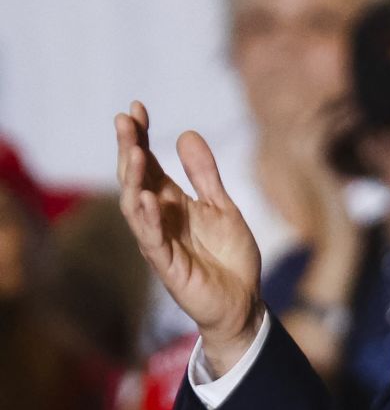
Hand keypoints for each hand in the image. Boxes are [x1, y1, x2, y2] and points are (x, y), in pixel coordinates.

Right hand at [115, 100, 263, 376]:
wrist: (243, 301)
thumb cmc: (228, 256)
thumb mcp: (222, 206)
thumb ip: (204, 174)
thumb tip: (186, 134)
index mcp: (172, 203)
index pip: (149, 165)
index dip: (141, 138)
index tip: (136, 108)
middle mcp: (160, 219)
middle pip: (137, 180)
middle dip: (130, 150)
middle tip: (125, 120)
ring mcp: (160, 242)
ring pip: (136, 208)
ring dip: (133, 180)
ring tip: (133, 152)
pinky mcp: (168, 266)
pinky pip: (152, 240)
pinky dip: (148, 220)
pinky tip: (146, 198)